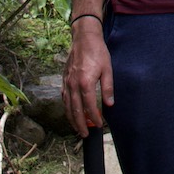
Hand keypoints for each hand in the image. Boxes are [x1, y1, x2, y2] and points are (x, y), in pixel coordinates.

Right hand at [62, 19, 113, 136]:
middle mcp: (73, 84)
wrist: (84, 38)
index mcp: (85, 82)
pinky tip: (70, 113)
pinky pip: (64, 98)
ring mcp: (67, 82)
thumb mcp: (107, 68)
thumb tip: (109, 104)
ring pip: (67, 106)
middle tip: (85, 135)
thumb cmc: (97, 52)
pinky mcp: (64, 79)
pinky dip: (67, 108)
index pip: (89, 106)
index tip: (99, 125)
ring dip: (72, 119)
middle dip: (80, 124)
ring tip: (77, 129)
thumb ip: (108, 87)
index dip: (94, 118)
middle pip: (75, 110)